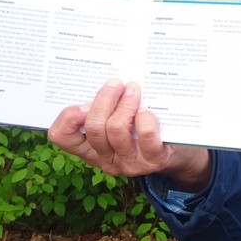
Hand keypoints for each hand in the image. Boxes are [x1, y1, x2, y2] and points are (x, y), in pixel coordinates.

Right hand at [48, 78, 211, 190]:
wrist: (179, 153)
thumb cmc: (144, 128)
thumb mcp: (120, 119)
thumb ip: (107, 106)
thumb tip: (104, 78)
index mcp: (90, 147)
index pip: (61, 136)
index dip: (67, 116)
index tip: (83, 99)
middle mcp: (105, 158)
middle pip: (94, 127)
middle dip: (105, 99)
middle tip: (116, 82)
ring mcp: (129, 162)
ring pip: (116, 129)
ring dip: (125, 104)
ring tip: (134, 89)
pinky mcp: (153, 160)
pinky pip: (144, 135)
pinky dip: (145, 118)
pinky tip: (148, 110)